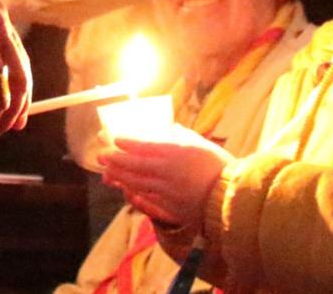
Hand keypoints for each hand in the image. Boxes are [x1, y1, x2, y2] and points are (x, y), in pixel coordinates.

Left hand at [98, 126, 230, 227]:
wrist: (230, 198)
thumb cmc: (219, 168)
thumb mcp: (201, 145)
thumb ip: (182, 136)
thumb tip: (168, 127)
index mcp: (177, 152)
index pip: (145, 146)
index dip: (128, 143)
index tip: (115, 139)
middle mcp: (168, 171)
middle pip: (136, 164)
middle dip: (116, 159)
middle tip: (101, 154)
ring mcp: (167, 190)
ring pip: (137, 182)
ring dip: (119, 175)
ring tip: (107, 170)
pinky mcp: (169, 205)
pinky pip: (146, 197)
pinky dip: (133, 191)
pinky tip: (124, 187)